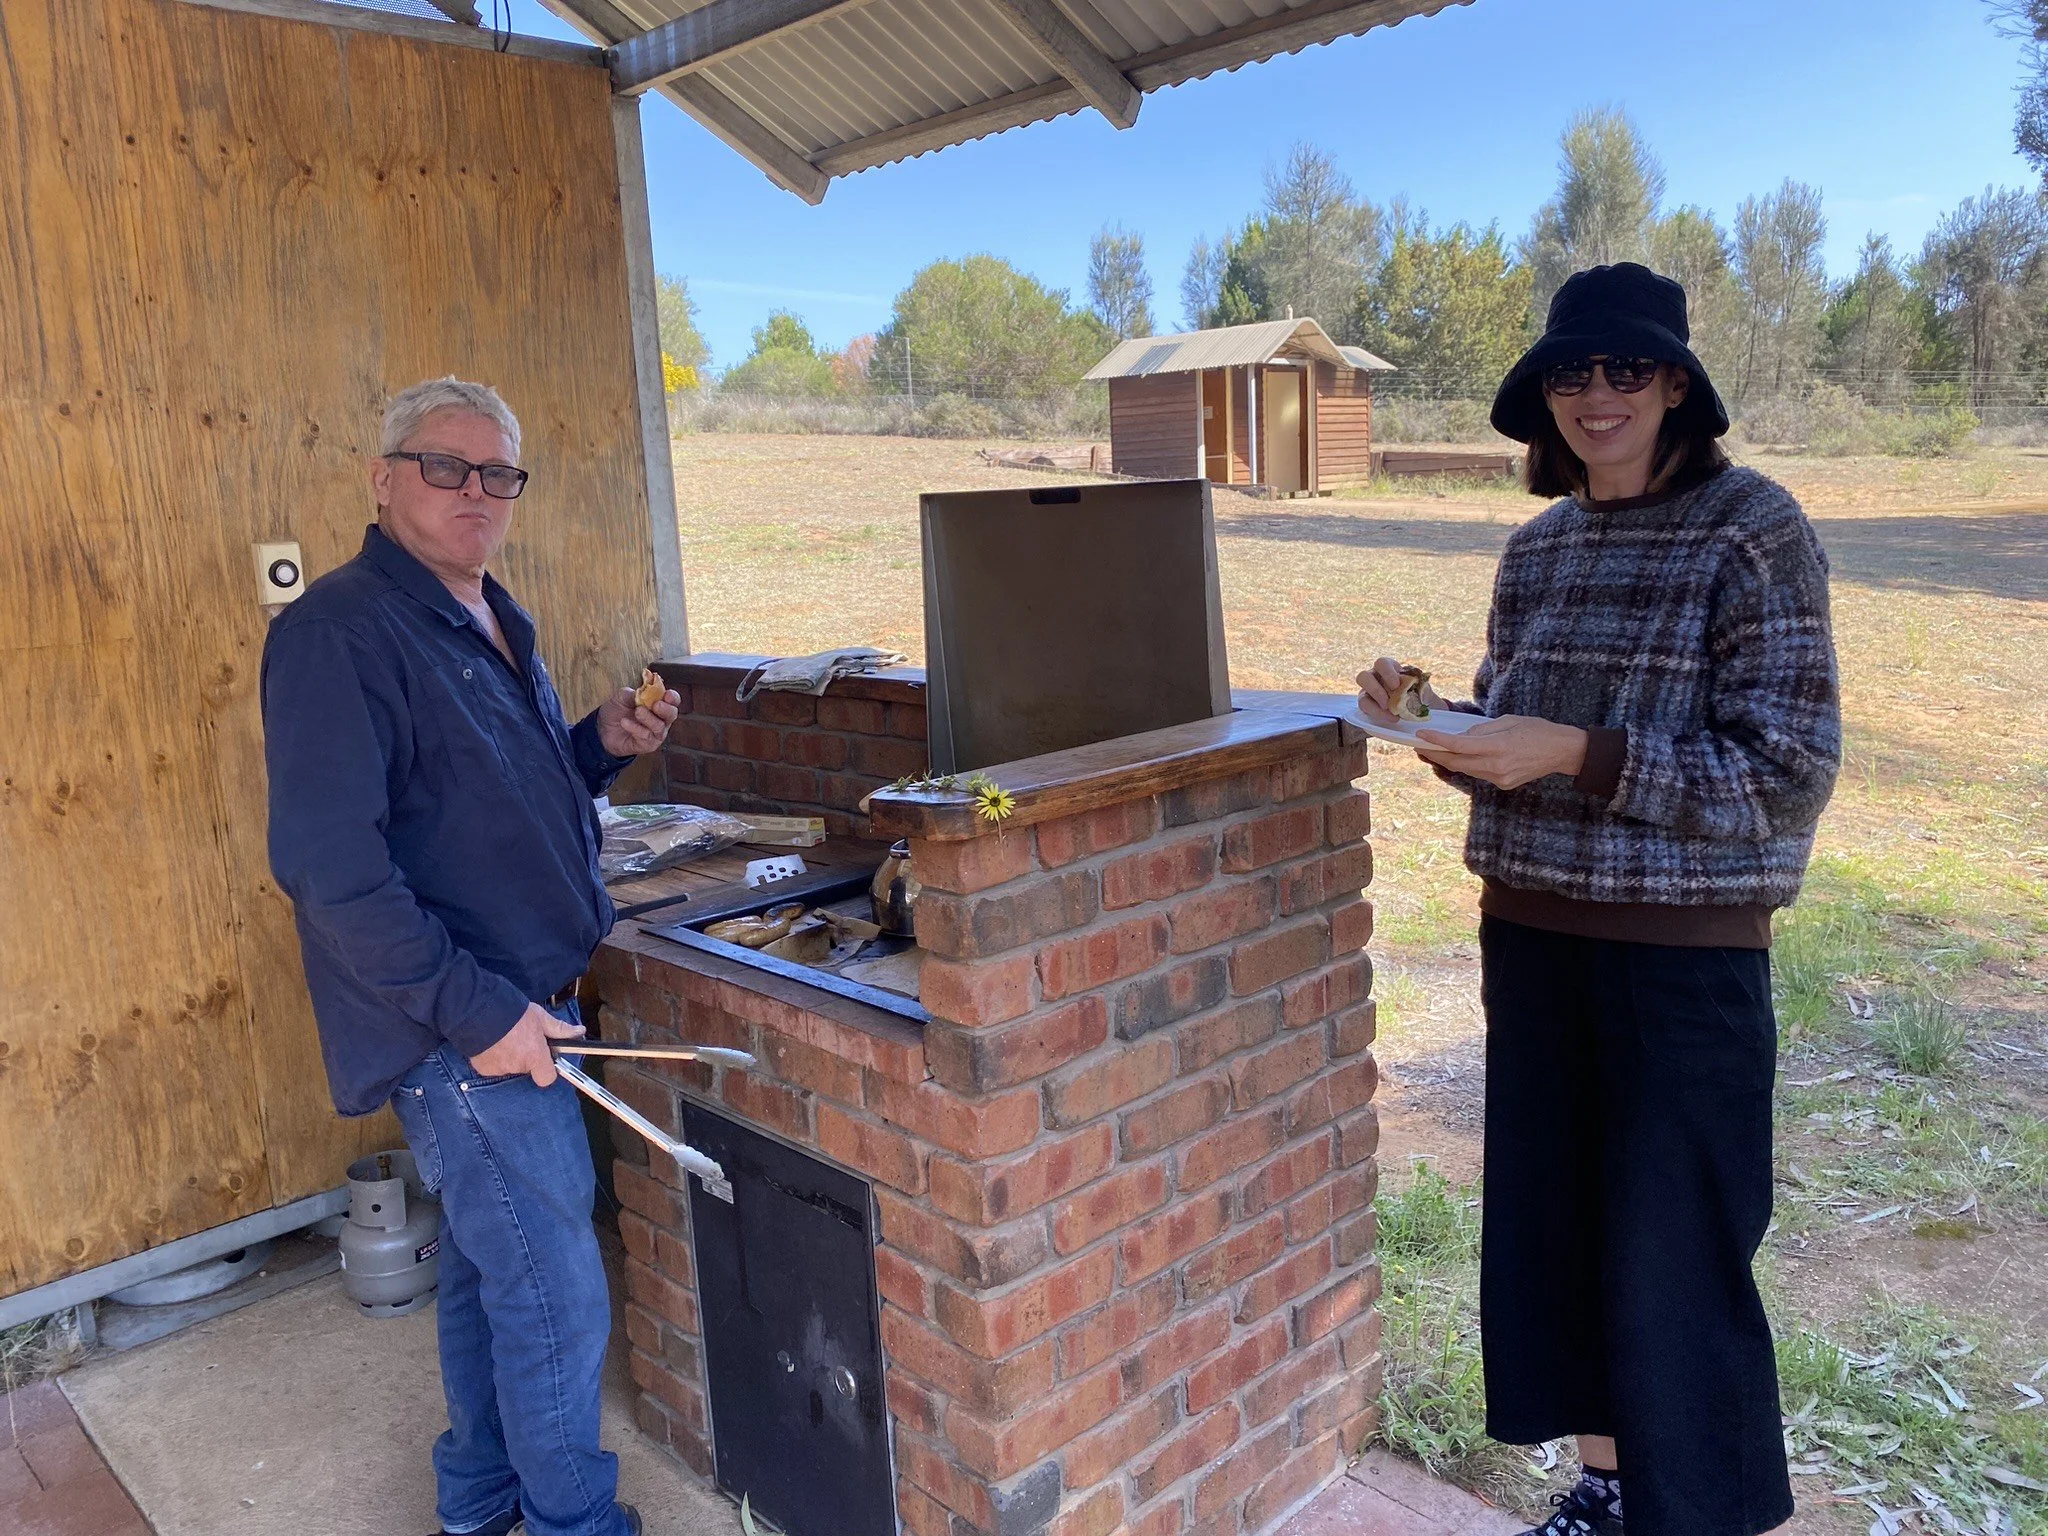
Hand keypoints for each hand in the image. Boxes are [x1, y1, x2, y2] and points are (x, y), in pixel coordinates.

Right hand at [469, 1001, 585, 1087]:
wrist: (477, 1010)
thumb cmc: (512, 1012)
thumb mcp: (540, 1017)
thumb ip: (559, 1029)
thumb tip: (580, 1031)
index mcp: (534, 1056)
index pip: (547, 1078)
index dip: (547, 1069)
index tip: (544, 1057)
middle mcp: (517, 1066)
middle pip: (528, 1069)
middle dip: (527, 1057)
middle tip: (522, 1038)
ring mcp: (499, 1069)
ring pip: (510, 1067)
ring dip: (510, 1056)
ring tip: (505, 1037)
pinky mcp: (483, 1069)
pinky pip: (493, 1067)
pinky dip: (494, 1057)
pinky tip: (492, 1042)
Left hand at [596, 686, 679, 757]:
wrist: (604, 729)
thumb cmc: (618, 711)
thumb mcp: (622, 697)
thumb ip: (633, 693)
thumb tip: (642, 692)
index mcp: (659, 704)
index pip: (673, 700)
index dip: (673, 698)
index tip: (667, 694)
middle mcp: (661, 719)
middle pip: (672, 715)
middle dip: (666, 710)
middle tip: (656, 705)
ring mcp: (656, 734)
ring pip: (659, 727)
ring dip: (648, 718)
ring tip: (637, 711)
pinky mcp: (648, 745)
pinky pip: (646, 737)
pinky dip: (636, 728)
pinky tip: (625, 722)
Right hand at [1355, 656, 1445, 724]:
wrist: (1421, 712)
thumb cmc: (1421, 698)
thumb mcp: (1427, 692)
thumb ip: (1426, 691)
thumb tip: (1423, 691)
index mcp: (1389, 669)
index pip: (1382, 664)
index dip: (1387, 673)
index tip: (1396, 685)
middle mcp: (1375, 679)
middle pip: (1363, 677)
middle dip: (1375, 689)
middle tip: (1388, 701)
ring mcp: (1369, 694)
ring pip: (1361, 695)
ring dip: (1374, 706)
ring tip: (1389, 711)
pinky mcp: (1368, 707)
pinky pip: (1366, 710)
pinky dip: (1377, 714)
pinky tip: (1391, 718)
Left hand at [1413, 715, 1588, 790]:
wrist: (1562, 752)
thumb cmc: (1537, 730)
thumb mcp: (1508, 721)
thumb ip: (1482, 730)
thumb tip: (1461, 737)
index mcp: (1498, 746)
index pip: (1459, 746)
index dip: (1437, 742)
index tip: (1421, 736)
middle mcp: (1497, 765)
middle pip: (1456, 763)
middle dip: (1435, 755)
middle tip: (1419, 746)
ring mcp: (1500, 778)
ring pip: (1466, 770)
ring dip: (1449, 761)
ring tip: (1435, 751)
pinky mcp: (1504, 784)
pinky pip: (1479, 774)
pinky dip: (1468, 765)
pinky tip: (1461, 758)